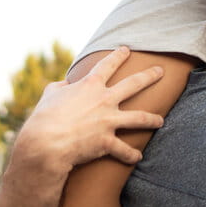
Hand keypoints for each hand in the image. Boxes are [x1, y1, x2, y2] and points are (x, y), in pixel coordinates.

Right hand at [13, 47, 164, 173]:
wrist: (45, 142)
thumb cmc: (44, 117)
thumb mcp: (49, 94)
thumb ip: (60, 87)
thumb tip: (64, 85)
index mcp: (90, 85)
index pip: (107, 65)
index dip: (118, 55)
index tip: (126, 49)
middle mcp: (105, 100)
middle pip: (134, 84)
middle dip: (149, 76)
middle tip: (161, 71)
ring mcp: (109, 121)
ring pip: (139, 118)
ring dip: (152, 119)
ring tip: (161, 121)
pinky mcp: (107, 142)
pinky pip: (124, 150)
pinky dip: (131, 155)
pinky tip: (138, 157)